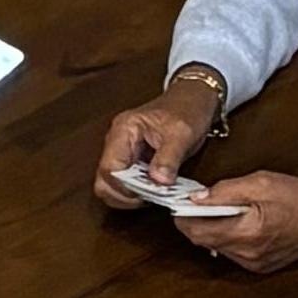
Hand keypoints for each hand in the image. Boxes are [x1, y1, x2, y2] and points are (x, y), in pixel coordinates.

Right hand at [93, 75, 220, 199]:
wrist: (193, 100)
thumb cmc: (187, 109)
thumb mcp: (182, 133)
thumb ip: (169, 158)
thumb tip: (158, 181)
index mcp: (124, 129)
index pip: (109, 168)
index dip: (124, 188)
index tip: (147, 194)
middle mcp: (117, 141)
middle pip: (104, 181)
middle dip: (124, 196)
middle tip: (149, 197)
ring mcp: (123, 152)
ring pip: (111, 185)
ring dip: (130, 196)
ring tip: (154, 193)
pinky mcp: (132, 160)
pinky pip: (126, 183)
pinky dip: (137, 192)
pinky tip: (154, 189)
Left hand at [171, 168, 297, 273]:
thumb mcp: (261, 183)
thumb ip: (225, 191)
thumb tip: (196, 198)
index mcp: (246, 234)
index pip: (198, 231)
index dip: (183, 217)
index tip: (179, 203)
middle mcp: (247, 255)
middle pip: (204, 241)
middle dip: (195, 222)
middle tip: (195, 201)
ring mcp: (253, 264)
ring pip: (217, 247)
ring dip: (212, 229)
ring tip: (219, 208)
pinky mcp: (260, 266)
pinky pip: (232, 251)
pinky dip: (228, 236)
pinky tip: (237, 221)